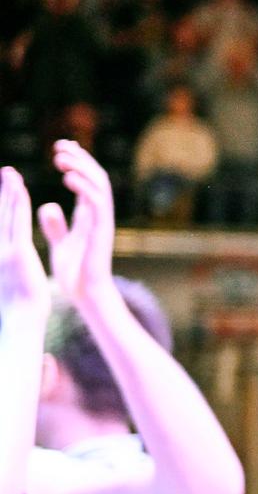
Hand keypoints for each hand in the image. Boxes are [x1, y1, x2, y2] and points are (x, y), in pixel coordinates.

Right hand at [0, 166, 48, 320]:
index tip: (1, 191)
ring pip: (4, 214)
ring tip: (10, 173)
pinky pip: (17, 223)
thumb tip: (7, 259)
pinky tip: (20, 190)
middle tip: (5, 172)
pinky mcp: (16, 254)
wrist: (20, 322)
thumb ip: (6, 264)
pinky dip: (17, 204)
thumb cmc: (16, 307)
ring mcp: (2, 250)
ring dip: (7, 191)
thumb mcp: (7, 280)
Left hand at [36, 140, 116, 312]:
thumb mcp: (60, 243)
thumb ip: (55, 224)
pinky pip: (97, 204)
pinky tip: (67, 178)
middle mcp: (100, 214)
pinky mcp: (101, 231)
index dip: (77, 161)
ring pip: (99, 185)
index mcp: (90, 214)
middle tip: (60, 145)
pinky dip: (84, 188)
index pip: (87, 179)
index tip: (61, 147)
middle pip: (96, 175)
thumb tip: (47, 204)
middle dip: (79, 157)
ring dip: (81, 168)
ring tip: (61, 158)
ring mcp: (103, 221)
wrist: (87, 293)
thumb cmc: (75, 272)